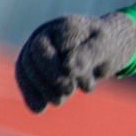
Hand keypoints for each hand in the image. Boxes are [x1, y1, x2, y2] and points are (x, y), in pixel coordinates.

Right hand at [15, 12, 135, 112]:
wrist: (108, 48)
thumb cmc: (108, 45)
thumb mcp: (105, 48)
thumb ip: (88, 55)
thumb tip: (68, 68)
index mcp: (62, 26)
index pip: (45, 47)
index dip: (54, 68)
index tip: (75, 83)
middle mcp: (46, 34)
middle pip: (32, 58)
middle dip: (48, 79)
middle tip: (69, 92)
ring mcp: (38, 49)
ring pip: (26, 69)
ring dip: (40, 89)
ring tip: (59, 101)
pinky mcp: (37, 65)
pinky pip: (26, 79)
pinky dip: (32, 95)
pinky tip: (39, 109)